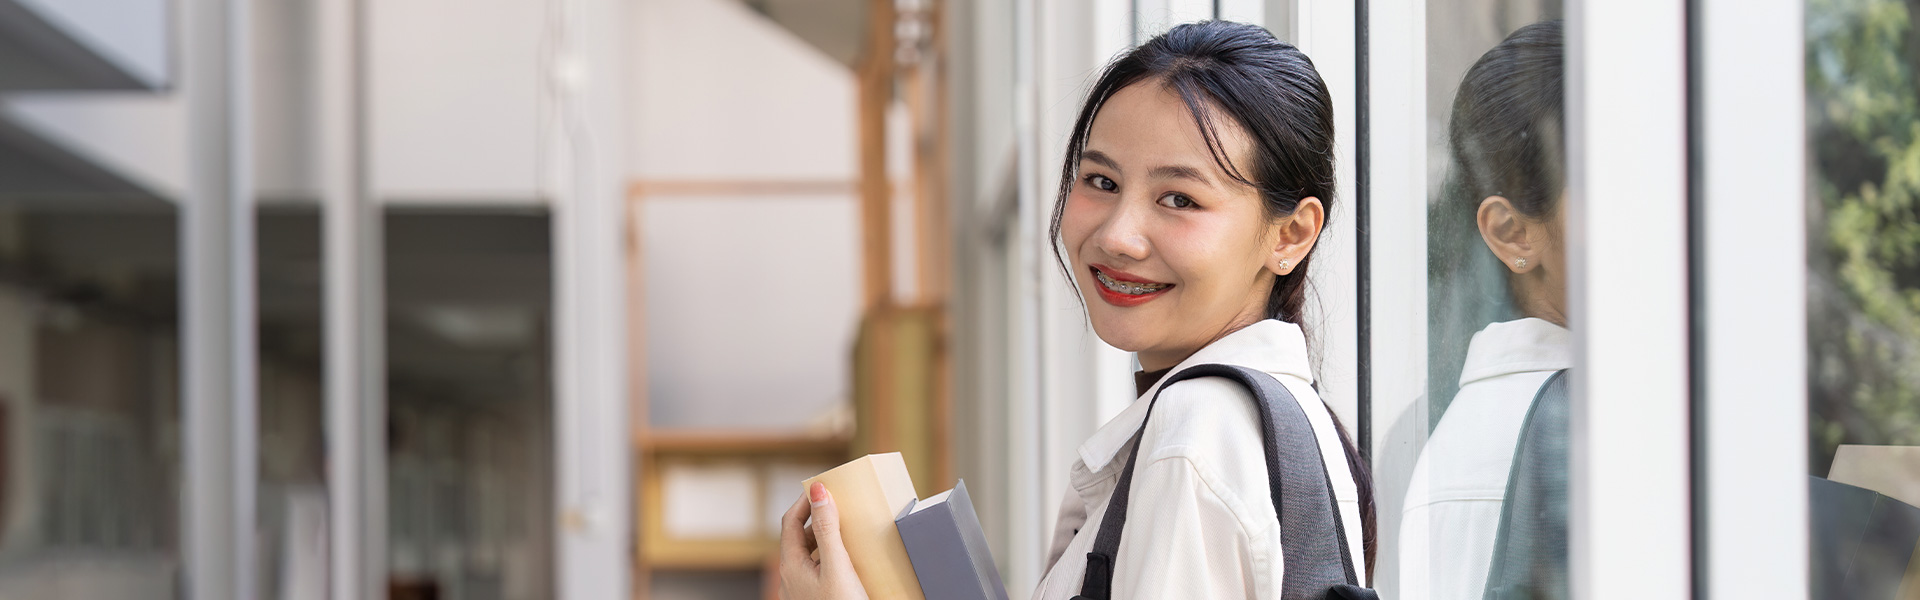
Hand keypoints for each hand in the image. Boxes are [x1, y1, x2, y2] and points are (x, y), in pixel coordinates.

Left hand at [779, 482, 869, 599]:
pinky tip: (844, 563)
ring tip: (843, 531)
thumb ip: (827, 528)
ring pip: (807, 556)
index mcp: (791, 565)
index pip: (790, 521)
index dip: (805, 501)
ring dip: (822, 540)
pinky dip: (828, 559)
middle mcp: (790, 578)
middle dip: (816, 519)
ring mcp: (799, 591)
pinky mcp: (812, 599)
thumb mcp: (836, 565)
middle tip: (836, 505)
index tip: (822, 487)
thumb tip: (817, 491)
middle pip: (798, 538)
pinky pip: (815, 571)